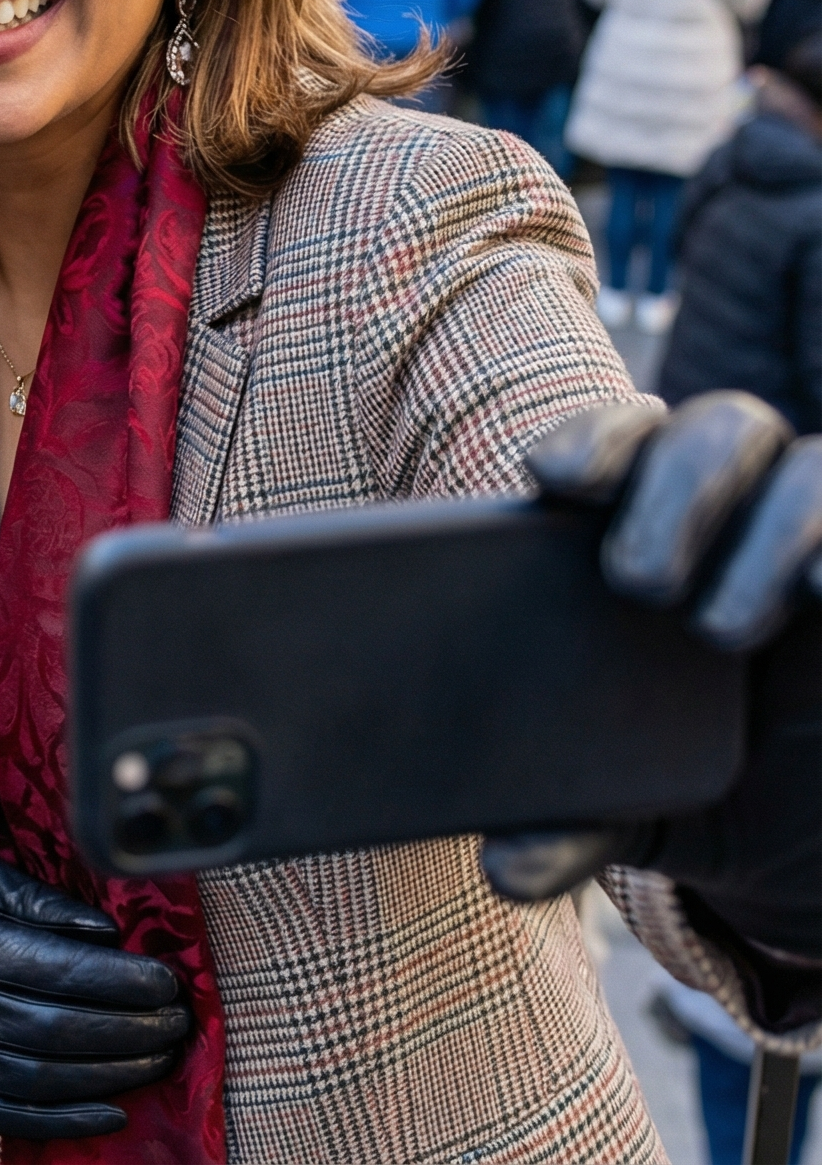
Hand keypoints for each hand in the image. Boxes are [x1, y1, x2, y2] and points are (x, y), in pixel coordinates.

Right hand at [0, 840, 187, 1140]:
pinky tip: (115, 1109)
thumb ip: (47, 906)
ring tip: (161, 1055)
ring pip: (50, 1077)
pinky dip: (71, 1121)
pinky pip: (19, 1118)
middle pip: (65, 1029)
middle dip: (134, 1028)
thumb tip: (110, 935)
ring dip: (117, 1072)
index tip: (168, 979)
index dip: (124, 980)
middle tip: (178, 1020)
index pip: (64, 972)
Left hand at [483, 397, 821, 969]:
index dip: (594, 441)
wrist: (811, 828)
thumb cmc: (701, 776)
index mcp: (650, 525)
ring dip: (771, 534)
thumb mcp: (639, 801)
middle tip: (636, 582)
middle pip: (716, 431)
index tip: (550, 477)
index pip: (623, 440)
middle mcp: (748, 508)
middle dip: (675, 491)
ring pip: (810, 470)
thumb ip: (572, 818)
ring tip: (718, 628)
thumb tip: (505, 865)